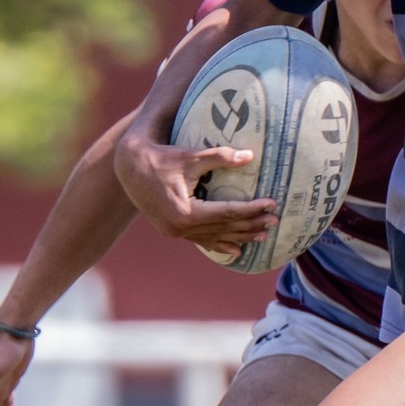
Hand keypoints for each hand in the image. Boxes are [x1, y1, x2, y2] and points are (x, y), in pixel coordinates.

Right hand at [114, 130, 277, 258]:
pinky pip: (201, 240)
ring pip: (214, 237)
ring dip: (239, 237)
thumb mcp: (191, 157)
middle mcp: (180, 228)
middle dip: (251, 224)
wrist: (129, 168)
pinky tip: (236, 249)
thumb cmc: (161, 159)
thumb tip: (250, 156)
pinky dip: (219, 243)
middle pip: (224, 228)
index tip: (272, 204)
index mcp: (186, 213)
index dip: (252, 209)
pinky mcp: (173, 231)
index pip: (227, 212)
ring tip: (263, 236)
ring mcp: (175, 233)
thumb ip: (220, 157)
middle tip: (275, 220)